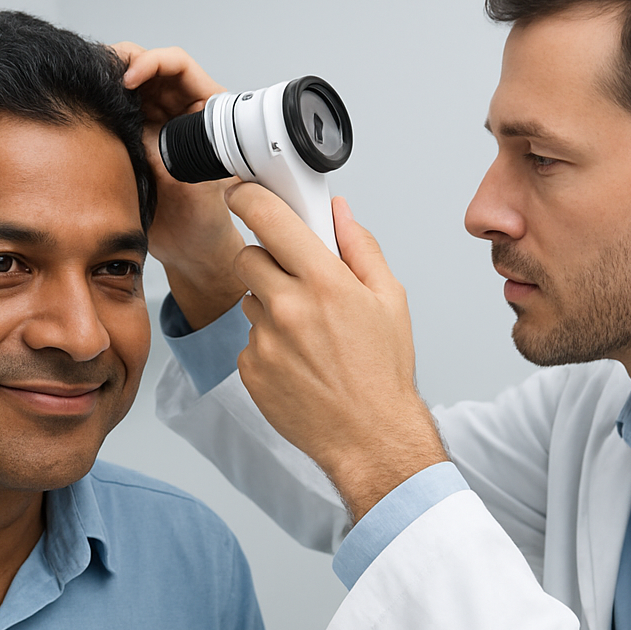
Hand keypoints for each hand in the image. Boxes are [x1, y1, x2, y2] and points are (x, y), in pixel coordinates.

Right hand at [114, 42, 247, 328]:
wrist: (190, 251)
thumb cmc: (205, 221)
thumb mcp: (189, 182)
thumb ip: (164, 151)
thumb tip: (135, 125)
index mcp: (206, 109)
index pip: (178, 65)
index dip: (152, 63)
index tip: (130, 80)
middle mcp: (180, 110)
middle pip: (148, 66)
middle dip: (121, 62)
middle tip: (96, 72)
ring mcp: (156, 123)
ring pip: (127, 85)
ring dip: (106, 81)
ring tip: (87, 86)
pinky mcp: (135, 139)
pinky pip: (115, 113)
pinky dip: (99, 106)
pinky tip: (85, 110)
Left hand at [228, 187, 447, 520]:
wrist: (370, 438)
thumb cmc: (383, 373)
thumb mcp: (389, 300)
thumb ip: (360, 248)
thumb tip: (339, 212)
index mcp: (326, 283)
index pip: (270, 220)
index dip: (249, 198)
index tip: (241, 191)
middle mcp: (289, 308)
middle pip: (248, 257)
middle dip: (267, 260)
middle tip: (294, 279)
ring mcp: (265, 341)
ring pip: (249, 300)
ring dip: (270, 305)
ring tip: (307, 334)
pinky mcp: (250, 369)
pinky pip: (248, 339)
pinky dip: (268, 343)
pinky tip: (299, 361)